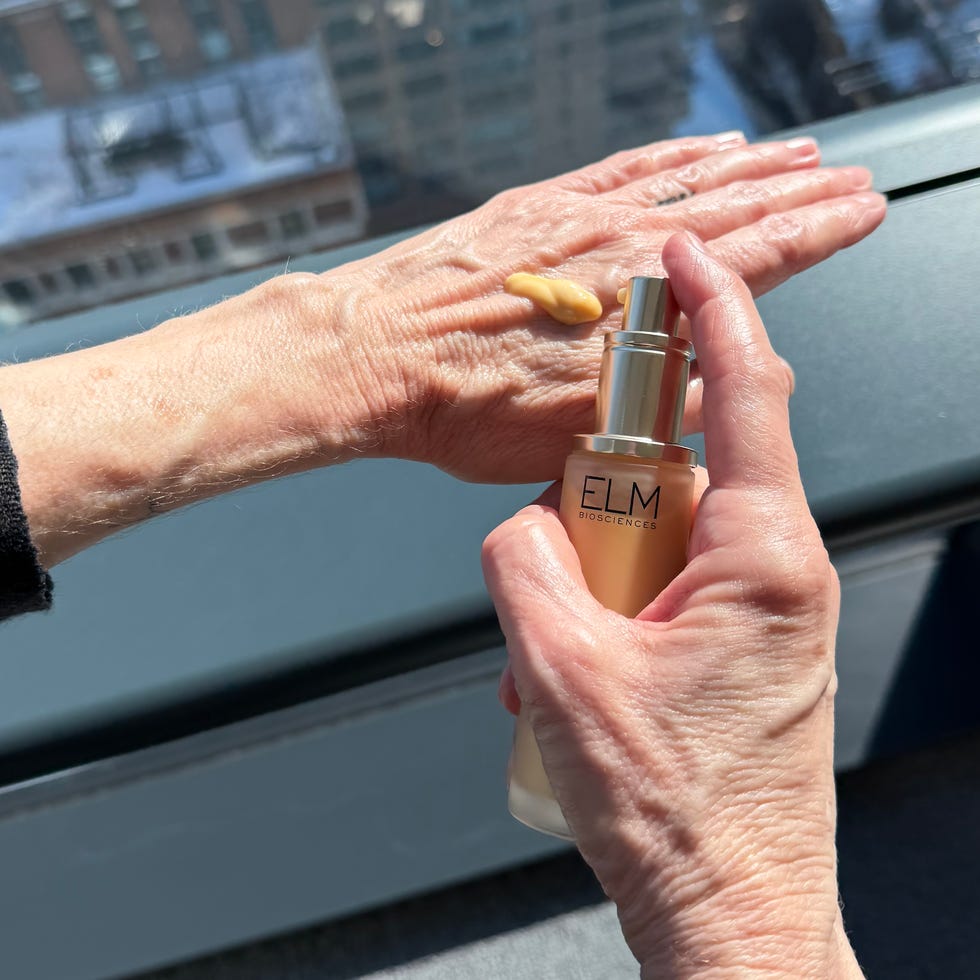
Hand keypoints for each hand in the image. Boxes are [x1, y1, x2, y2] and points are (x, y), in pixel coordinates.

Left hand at [336, 132, 884, 481]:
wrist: (373, 359)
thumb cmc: (460, 407)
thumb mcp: (574, 438)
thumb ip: (657, 411)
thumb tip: (710, 395)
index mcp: (640, 308)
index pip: (760, 257)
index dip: (820, 234)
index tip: (859, 214)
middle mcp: (618, 249)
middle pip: (735, 210)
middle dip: (802, 195)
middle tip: (849, 180)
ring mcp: (576, 219)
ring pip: (685, 180)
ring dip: (748, 168)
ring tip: (796, 155)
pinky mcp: (536, 207)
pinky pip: (621, 167)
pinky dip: (671, 155)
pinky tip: (703, 147)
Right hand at [482, 234, 863, 977]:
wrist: (729, 910)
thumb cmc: (678, 813)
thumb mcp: (561, 671)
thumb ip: (524, 565)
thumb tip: (519, 526)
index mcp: (761, 555)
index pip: (745, 392)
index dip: (714, 310)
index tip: (684, 260)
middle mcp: (774, 568)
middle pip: (677, 468)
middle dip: (598, 497)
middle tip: (554, 554)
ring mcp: (759, 606)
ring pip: (658, 533)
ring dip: (591, 571)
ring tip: (553, 652)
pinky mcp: (736, 638)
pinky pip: (661, 583)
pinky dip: (607, 608)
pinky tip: (572, 672)